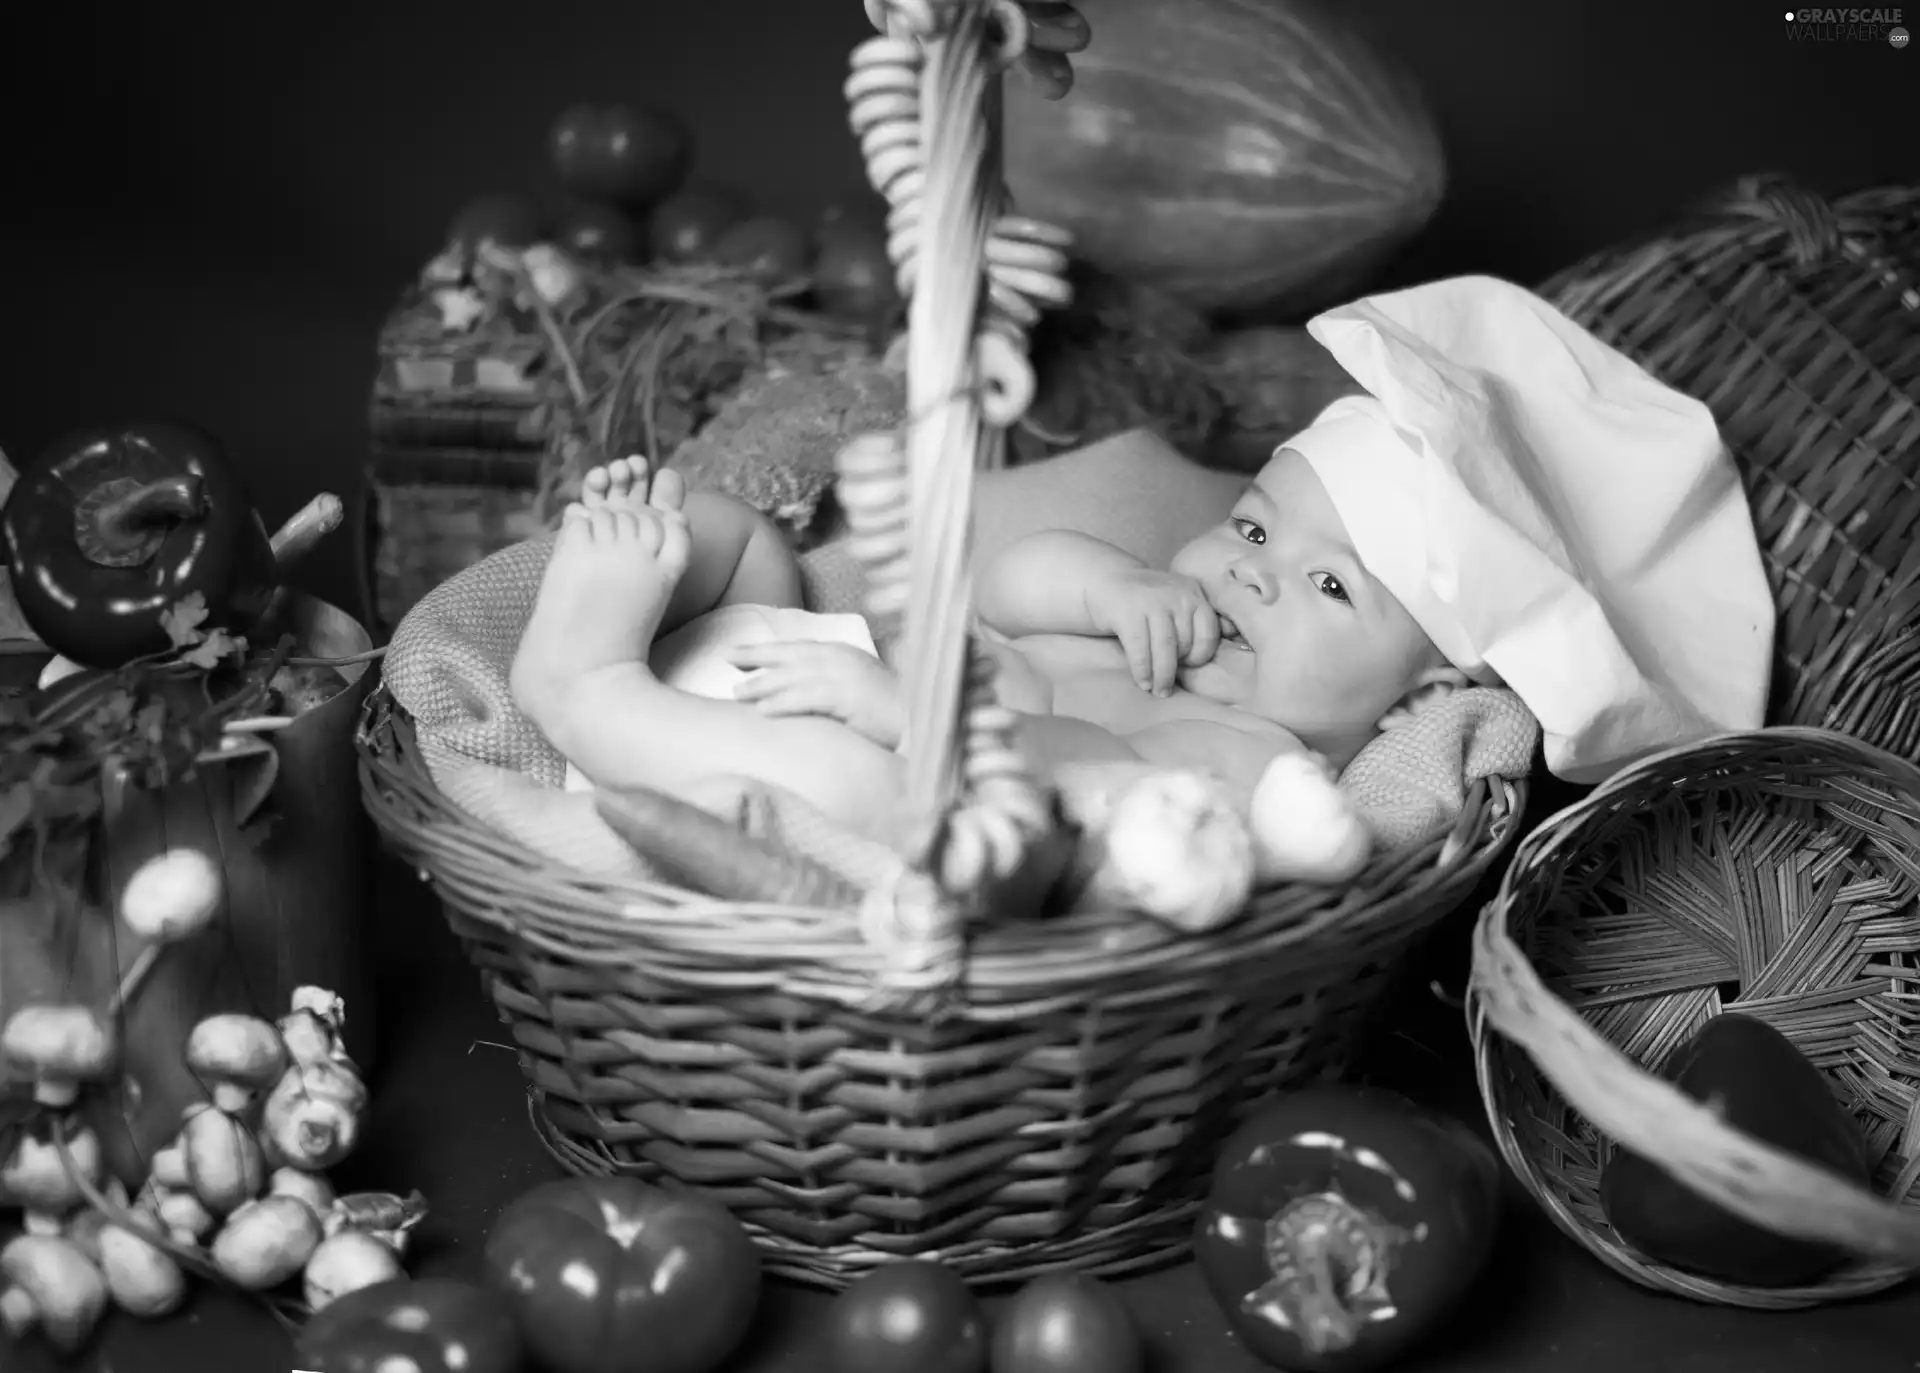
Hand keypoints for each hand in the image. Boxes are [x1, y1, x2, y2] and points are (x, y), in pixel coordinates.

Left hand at [731, 640, 904, 747]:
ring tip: (737, 694)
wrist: (925, 721)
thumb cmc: (893, 712)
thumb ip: (831, 686)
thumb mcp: (858, 689)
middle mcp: (841, 658)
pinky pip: (808, 698)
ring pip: (793, 677)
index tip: (737, 654)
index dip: (765, 651)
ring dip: (763, 684)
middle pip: (789, 655)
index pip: (796, 649)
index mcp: (843, 653)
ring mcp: (845, 675)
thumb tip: (802, 693)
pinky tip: (763, 711)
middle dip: (756, 657)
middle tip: (726, 658)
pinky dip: (784, 702)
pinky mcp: (849, 696)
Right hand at [1084, 568, 1220, 695]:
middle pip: (1185, 644)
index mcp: (1194, 593)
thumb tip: (1234, 634)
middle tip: (1167, 688)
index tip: (1187, 668)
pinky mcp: (1127, 611)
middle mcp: (1177, 595)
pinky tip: (1141, 681)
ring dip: (1160, 676)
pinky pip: (1140, 649)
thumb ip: (1201, 617)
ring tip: (1156, 690)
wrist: (1109, 579)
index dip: (1199, 656)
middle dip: (1177, 670)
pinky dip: (1142, 670)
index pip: (1208, 633)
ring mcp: (1152, 601)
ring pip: (1164, 649)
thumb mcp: (1179, 600)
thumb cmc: (1148, 600)